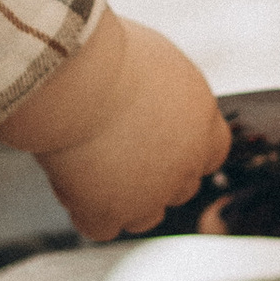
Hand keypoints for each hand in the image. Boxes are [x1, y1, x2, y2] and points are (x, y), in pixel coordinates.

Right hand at [0, 12, 227, 241]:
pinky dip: (83, 209)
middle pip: (179, 186)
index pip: (211, 152)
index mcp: (202, 120)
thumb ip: (167, 93)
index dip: (184, 147)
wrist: (74, 76)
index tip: (156, 136)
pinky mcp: (108, 212)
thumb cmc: (105, 53)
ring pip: (145, 215)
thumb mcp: (155, 61)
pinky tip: (68, 178)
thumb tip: (154, 100)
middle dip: (153, 172)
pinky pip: (100, 227)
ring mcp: (149, 194)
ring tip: (88, 162)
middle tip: (114, 146)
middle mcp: (185, 163)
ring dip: (122, 198)